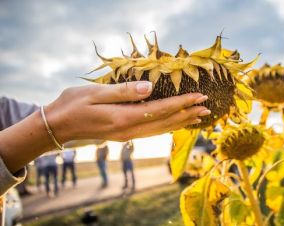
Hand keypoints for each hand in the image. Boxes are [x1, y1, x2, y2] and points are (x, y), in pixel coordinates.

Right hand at [46, 81, 209, 142]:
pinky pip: (152, 132)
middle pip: (165, 122)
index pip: (161, 110)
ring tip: (197, 117)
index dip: (182, 103)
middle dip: (187, 114)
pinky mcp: (124, 135)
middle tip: (207, 108)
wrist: (58, 125)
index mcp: (123, 118)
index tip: (200, 97)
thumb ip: (124, 92)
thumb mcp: (95, 93)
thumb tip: (150, 88)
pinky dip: (168, 127)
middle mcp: (129, 130)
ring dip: (181, 122)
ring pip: (161, 130)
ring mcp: (127, 135)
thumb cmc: (73, 105)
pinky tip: (174, 124)